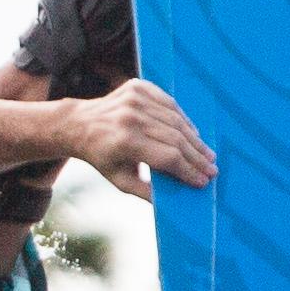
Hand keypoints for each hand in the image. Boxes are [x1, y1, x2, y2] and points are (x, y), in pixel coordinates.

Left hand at [66, 79, 216, 199]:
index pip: (169, 158)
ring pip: (176, 120)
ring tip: (206, 154)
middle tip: (211, 169)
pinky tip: (192, 133)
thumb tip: (175, 204)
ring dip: (195, 139)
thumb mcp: (119, 179)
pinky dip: (182, 119)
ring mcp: (135, 99)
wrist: (78, 124)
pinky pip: (169, 103)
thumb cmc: (101, 156)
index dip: (189, 170)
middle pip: (177, 139)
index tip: (203, 181)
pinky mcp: (138, 86)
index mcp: (126, 142)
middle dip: (197, 157)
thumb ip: (146, 192)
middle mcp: (132, 117)